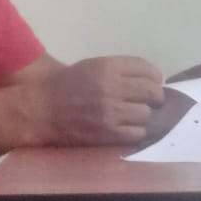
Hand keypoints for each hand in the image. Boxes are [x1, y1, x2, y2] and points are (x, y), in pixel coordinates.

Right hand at [39, 56, 164, 144]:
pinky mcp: (108, 134)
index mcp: (108, 67)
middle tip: (151, 101)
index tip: (155, 83)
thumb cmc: (72, 84)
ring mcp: (110, 112)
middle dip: (155, 97)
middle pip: (152, 92)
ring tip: (134, 115)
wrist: (44, 108)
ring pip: (146, 114)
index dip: (156, 78)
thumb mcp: (96, 66)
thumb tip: (157, 81)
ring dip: (143, 115)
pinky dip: (136, 131)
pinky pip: (137, 133)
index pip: (147, 70)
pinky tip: (127, 127)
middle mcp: (112, 88)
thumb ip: (124, 71)